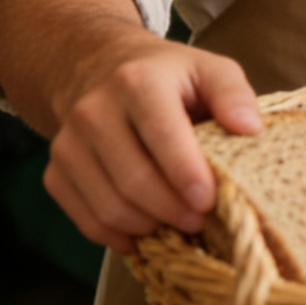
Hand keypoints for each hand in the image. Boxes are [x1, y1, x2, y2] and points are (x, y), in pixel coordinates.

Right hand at [44, 38, 261, 255]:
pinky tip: (146, 232)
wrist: (98, 69)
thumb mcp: (209, 69)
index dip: (186, 175)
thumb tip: (250, 129)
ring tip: (179, 224)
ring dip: (149, 227)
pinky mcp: (55, 172)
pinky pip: (86, 219)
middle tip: (202, 221)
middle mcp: (94, 111)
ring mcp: (68, 144)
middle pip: (133, 180)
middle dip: (173, 210)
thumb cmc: (167, 76)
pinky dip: (119, 235)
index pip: (162, 136)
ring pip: (109, 207)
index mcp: (137, 82)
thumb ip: (233, 94)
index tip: (210, 201)